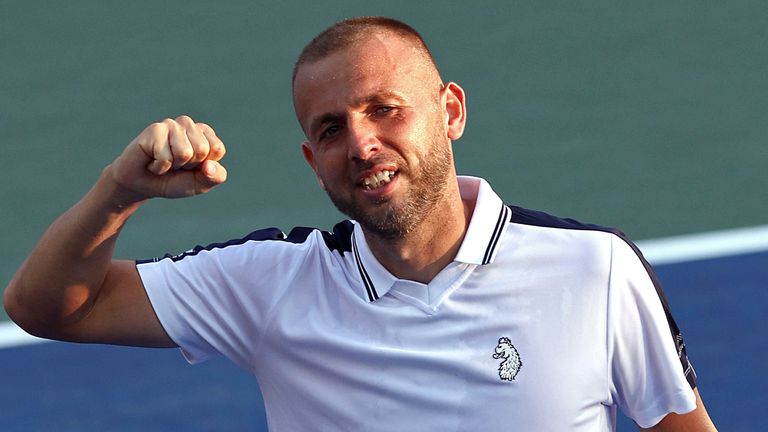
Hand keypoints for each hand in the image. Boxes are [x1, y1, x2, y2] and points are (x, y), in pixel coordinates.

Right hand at [109, 115, 226, 202]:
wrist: (142, 186)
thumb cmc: (173, 181)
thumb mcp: (200, 183)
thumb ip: (215, 177)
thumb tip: (209, 166)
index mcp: (205, 134)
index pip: (217, 149)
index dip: (205, 166)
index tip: (191, 167)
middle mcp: (188, 125)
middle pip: (202, 150)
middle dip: (188, 165)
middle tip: (175, 165)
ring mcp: (171, 125)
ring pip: (185, 152)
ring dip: (173, 165)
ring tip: (164, 161)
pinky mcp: (155, 129)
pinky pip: (166, 157)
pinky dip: (159, 167)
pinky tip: (152, 161)